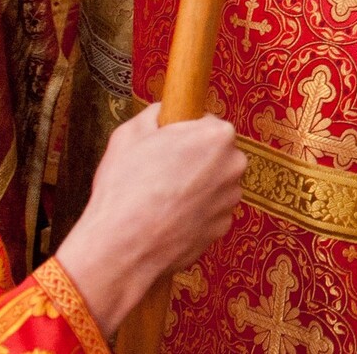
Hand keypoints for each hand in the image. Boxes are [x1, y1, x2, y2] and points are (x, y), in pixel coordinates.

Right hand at [52, 104, 244, 335]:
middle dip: (193, 160)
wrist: (122, 246)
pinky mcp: (223, 227)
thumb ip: (155, 114)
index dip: (183, 133)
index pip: (206, 124)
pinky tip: (167, 218)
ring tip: (160, 198)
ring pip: (213, 184)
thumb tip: (163, 111)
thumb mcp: (130, 133)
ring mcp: (231, 199)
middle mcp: (234, 165)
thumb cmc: (125, 187)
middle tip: (160, 172)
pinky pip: (208, 212)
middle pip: (214, 154)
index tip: (166, 145)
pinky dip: (193, 214)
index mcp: (217, 135)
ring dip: (194, 188)